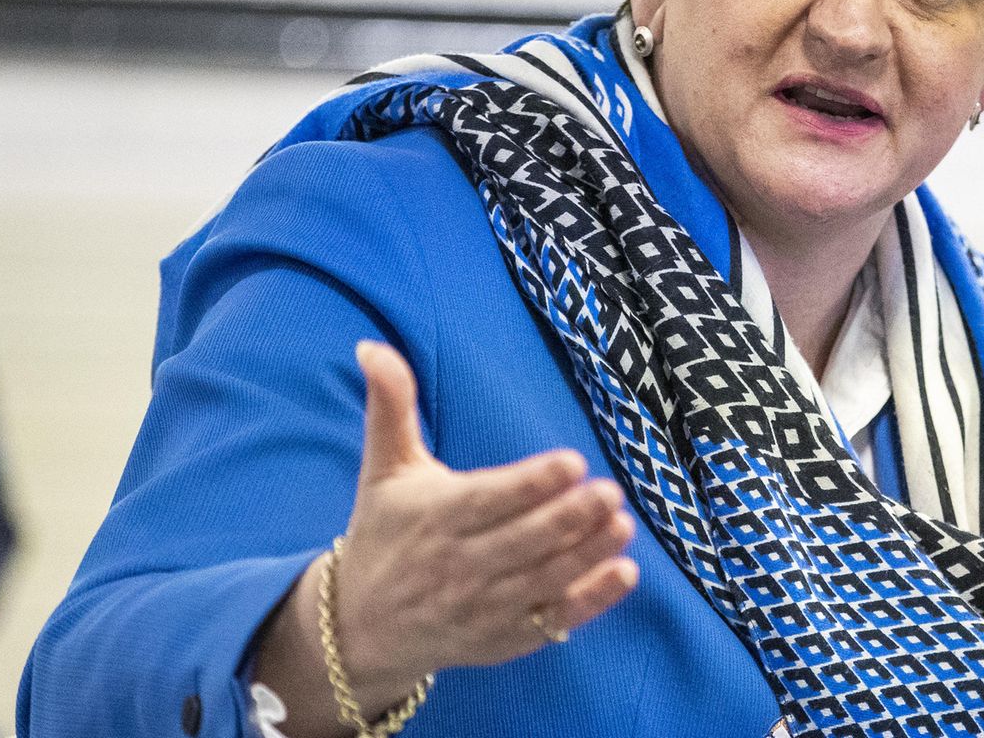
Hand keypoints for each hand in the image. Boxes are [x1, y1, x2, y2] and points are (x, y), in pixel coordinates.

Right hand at [335, 341, 639, 692]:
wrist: (360, 627)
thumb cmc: (382, 533)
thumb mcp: (383, 469)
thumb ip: (390, 405)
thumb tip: (372, 346)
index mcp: (434, 517)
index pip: (488, 500)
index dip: (531, 483)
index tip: (572, 462)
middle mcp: (459, 565)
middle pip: (523, 542)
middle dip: (569, 518)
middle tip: (610, 491)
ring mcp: (483, 606)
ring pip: (543, 580)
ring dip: (587, 554)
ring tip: (623, 524)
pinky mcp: (504, 638)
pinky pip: (552, 621)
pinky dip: (589, 601)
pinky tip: (623, 574)